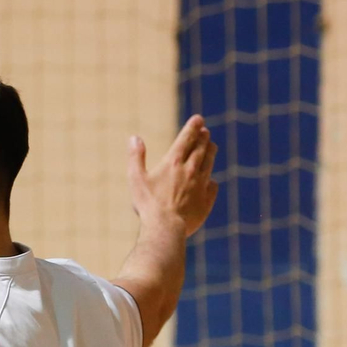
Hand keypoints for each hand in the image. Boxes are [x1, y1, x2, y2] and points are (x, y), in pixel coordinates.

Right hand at [126, 115, 219, 238]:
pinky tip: (211, 180)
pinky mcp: (206, 200)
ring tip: (212, 146)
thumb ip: (135, 157)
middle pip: (201, 148)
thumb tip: (134, 138)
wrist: (166, 228)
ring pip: (209, 163)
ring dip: (211, 153)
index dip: (193, 126)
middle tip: (206, 131)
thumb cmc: (148, 204)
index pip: (186, 138)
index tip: (199, 118)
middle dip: (204, 137)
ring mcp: (201, 185)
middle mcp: (190, 170)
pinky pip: (212, 186)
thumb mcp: (136, 179)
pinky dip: (211, 180)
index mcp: (174, 162)